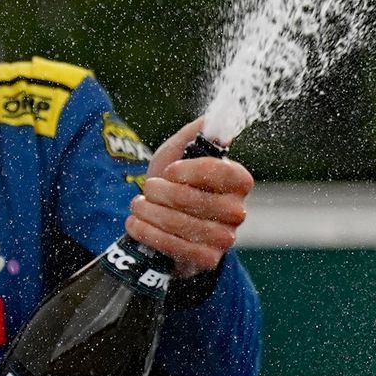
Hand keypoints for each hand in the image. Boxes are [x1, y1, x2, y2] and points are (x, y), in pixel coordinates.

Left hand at [126, 117, 252, 275]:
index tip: (169, 171)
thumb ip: (197, 132)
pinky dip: (150, 233)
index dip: (189, 171)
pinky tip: (136, 223)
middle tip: (148, 188)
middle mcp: (238, 211)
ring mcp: (225, 238)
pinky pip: (176, 246)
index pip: (220, 172)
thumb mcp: (180, 152)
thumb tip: (218, 116)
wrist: (163, 223)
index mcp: (238, 181)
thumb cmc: (174, 183)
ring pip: (183, 224)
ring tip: (138, 205)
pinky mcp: (207, 259)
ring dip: (151, 212)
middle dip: (162, 192)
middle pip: (196, 199)